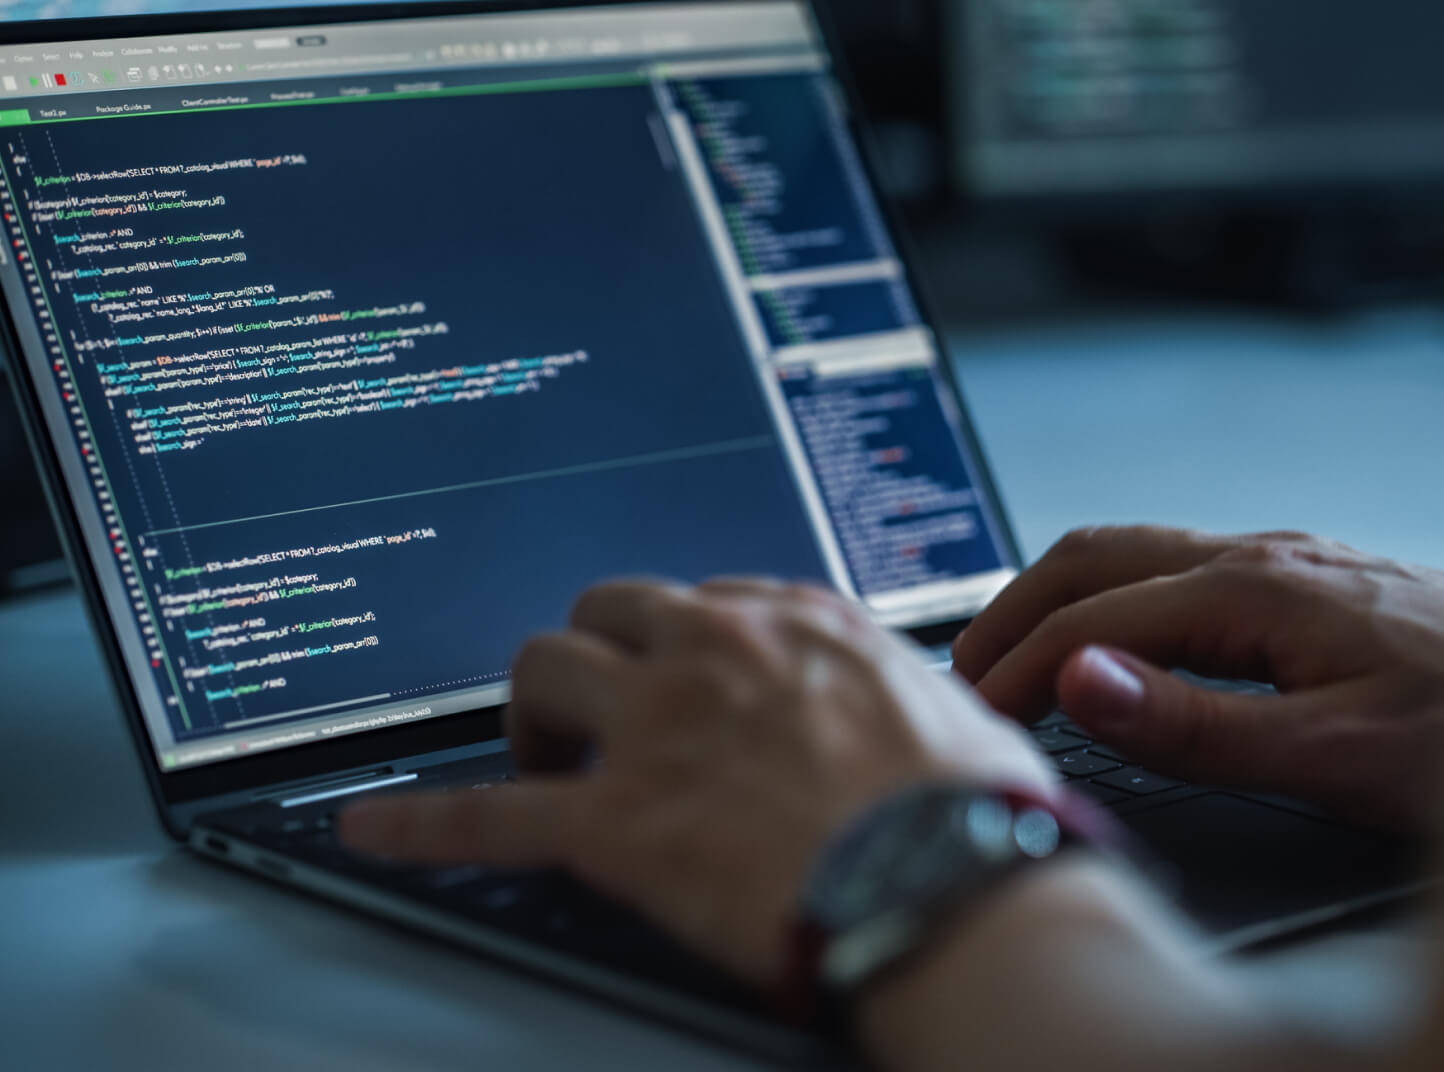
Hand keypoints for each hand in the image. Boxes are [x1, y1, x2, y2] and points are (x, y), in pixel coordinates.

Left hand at [339, 578, 1052, 985]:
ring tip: (537, 749)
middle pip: (609, 609)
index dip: (684, 642)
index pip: (708, 601)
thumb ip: (908, 690)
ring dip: (532, 708)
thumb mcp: (958, 712)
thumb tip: (923, 703)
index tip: (681, 671)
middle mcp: (717, 654)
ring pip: (542, 670)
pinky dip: (425, 823)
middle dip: (596, 651)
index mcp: (799, 624)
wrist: (954, 886)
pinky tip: (375, 826)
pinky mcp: (618, 823)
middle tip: (601, 704)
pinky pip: (490, 815)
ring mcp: (659, 732)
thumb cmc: (975, 812)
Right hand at [952, 526, 1443, 830]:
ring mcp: (1286, 562)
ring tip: (1017, 651)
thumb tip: (1080, 681)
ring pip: (1134, 552)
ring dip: (1060, 596)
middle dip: (1014, 606)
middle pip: (1096, 555)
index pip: (1093, 617)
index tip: (973, 711)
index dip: (1017, 664)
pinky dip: (1113, 599)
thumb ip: (1198, 724)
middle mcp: (1262, 557)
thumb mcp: (1336, 751)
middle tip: (964, 668)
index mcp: (1256, 589)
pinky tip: (1116, 639)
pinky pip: (1176, 567)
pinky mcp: (1306, 582)